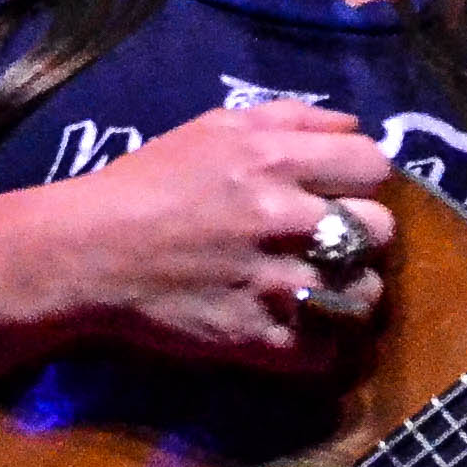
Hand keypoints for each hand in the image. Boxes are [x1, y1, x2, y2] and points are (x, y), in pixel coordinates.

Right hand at [44, 101, 402, 376]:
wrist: (85, 253)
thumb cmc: (146, 183)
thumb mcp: (214, 127)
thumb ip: (290, 117)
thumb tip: (352, 125)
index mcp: (275, 159)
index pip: (374, 165)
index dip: (362, 178)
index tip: (342, 190)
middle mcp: (284, 218)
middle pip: (381, 229)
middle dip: (362, 232)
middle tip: (331, 239)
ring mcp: (273, 283)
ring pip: (364, 293)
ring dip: (349, 289)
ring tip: (321, 286)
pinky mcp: (256, 337)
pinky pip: (327, 350)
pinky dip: (323, 342)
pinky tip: (302, 326)